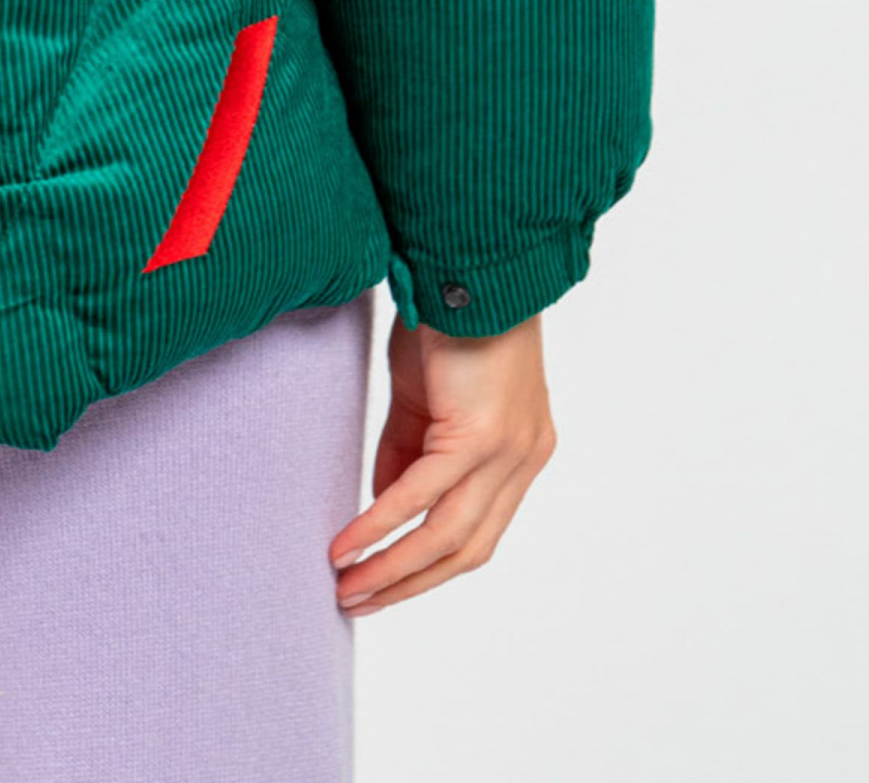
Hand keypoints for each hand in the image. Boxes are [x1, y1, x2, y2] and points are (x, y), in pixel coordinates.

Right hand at [330, 311, 555, 613]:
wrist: (467, 267)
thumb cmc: (446, 319)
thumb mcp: (426, 397)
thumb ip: (411, 451)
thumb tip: (386, 505)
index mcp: (518, 453)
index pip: (477, 532)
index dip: (428, 565)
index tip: (381, 582)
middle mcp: (522, 461)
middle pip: (466, 549)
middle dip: (408, 581)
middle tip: (357, 601)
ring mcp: (507, 452)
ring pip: (449, 535)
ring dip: (393, 567)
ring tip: (347, 587)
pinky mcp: (479, 435)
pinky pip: (423, 493)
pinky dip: (382, 523)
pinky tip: (348, 544)